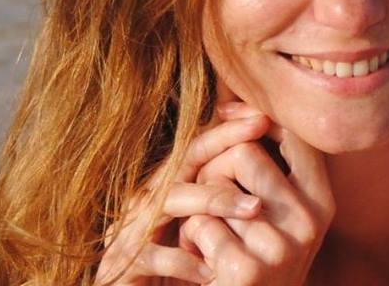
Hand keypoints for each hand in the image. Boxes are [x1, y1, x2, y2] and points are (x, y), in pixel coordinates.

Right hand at [95, 113, 269, 284]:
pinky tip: (211, 270)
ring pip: (172, 198)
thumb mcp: (200, 226)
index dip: (229, 130)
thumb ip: (221, 197)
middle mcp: (148, 196)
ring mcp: (132, 225)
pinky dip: (182, 260)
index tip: (263, 118)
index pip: (199, 145)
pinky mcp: (121, 261)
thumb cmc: (175, 266)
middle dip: (224, 142)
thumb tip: (267, 175)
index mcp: (167, 185)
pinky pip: (152, 254)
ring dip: (214, 200)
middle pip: (185, 158)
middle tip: (261, 131)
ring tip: (254, 208)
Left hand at [179, 102, 335, 285]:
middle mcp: (309, 223)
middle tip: (207, 189)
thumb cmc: (258, 255)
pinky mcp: (247, 272)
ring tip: (209, 232)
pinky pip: (200, 223)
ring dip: (201, 205)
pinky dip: (191, 237)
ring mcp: (280, 249)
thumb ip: (271, 165)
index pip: (292, 135)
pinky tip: (203, 262)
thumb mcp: (279, 212)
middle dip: (216, 165)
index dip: (255, 116)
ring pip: (218, 186)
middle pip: (247, 152)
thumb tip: (232, 105)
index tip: (227, 112)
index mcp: (321, 201)